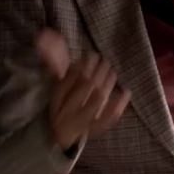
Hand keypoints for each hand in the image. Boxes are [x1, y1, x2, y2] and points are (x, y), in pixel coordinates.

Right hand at [36, 29, 131, 150]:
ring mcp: (81, 122)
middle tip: (104, 60)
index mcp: (55, 101)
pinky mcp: (94, 130)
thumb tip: (46, 34)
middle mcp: (66, 112)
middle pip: (85, 89)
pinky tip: (126, 91)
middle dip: (97, 71)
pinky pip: (108, 119)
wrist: (57, 139)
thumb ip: (53, 62)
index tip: (90, 55)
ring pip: (97, 100)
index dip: (81, 66)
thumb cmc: (59, 106)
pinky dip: (119, 104)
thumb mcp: (54, 88)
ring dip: (108, 82)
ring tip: (112, 72)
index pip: (68, 81)